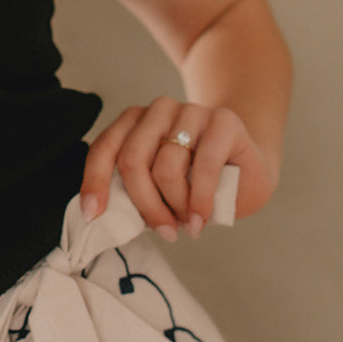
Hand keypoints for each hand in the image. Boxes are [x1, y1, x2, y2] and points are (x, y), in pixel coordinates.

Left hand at [80, 97, 275, 240]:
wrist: (249, 167)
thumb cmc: (197, 181)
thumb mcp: (158, 187)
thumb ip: (134, 192)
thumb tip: (105, 216)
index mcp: (134, 121)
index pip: (104, 148)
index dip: (95, 182)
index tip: (93, 215)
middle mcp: (159, 110)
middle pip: (133, 160)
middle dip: (145, 204)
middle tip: (163, 231)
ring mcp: (191, 111)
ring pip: (166, 167)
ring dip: (176, 206)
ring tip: (188, 224)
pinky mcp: (223, 121)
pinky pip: (203, 166)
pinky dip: (199, 199)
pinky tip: (201, 218)